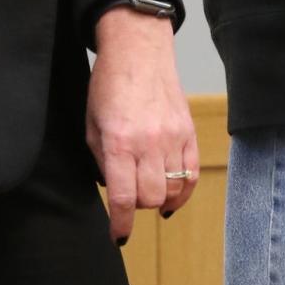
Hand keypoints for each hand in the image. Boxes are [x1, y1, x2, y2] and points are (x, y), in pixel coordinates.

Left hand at [87, 5, 198, 243]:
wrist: (138, 50)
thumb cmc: (109, 84)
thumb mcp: (92, 124)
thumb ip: (102, 160)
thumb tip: (114, 191)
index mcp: (119, 141)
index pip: (123, 198)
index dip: (120, 224)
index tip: (118, 235)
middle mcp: (148, 142)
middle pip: (150, 198)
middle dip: (137, 206)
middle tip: (129, 197)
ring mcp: (172, 137)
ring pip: (172, 189)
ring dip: (159, 198)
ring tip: (148, 192)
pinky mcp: (188, 131)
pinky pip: (192, 174)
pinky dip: (183, 191)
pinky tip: (172, 196)